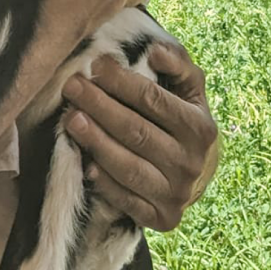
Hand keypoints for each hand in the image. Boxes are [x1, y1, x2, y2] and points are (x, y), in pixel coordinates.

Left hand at [62, 43, 218, 230]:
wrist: (194, 170)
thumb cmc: (180, 116)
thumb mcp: (188, 88)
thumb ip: (177, 63)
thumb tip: (156, 51)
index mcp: (200, 127)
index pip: (154, 101)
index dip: (121, 82)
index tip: (94, 66)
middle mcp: (191, 163)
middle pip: (136, 132)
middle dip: (100, 107)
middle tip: (72, 88)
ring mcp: (176, 193)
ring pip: (129, 168)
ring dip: (96, 142)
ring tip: (71, 119)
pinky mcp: (162, 218)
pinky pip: (127, 201)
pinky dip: (104, 183)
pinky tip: (85, 163)